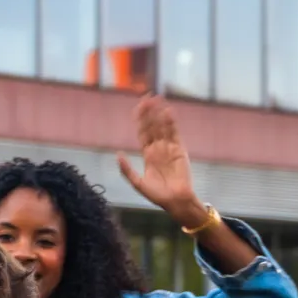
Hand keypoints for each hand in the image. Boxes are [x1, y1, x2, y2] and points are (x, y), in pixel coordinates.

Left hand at [117, 95, 206, 226]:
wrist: (175, 200)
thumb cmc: (156, 195)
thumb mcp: (137, 183)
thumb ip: (127, 170)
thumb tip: (118, 155)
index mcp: (148, 155)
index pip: (143, 133)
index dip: (140, 120)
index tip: (138, 107)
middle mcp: (158, 149)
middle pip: (153, 126)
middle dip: (150, 112)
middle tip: (148, 97)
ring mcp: (169, 148)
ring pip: (163, 126)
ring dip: (160, 113)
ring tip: (157, 99)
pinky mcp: (180, 150)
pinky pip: (175, 133)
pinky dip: (171, 123)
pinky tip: (167, 112)